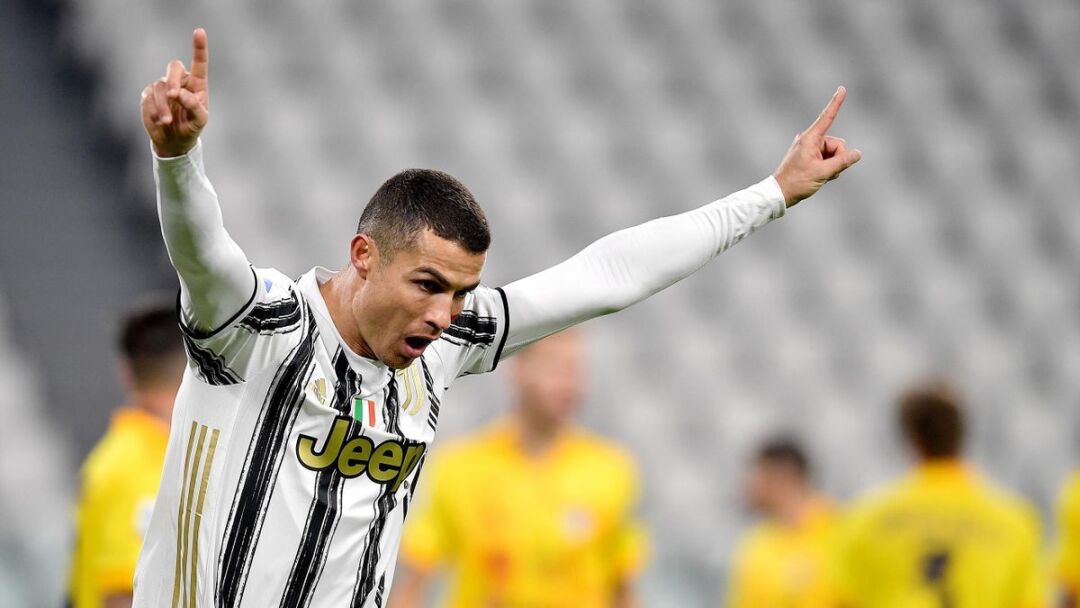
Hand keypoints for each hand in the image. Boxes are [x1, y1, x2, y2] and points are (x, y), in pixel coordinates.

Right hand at [141, 28, 209, 157]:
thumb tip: (180, 94)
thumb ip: (194, 106)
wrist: (174, 141)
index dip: (199, 47)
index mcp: (197, 84)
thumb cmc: (191, 128)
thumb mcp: (199, 121)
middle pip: (173, 68)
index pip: (199, 62)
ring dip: (163, 105)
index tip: (199, 31)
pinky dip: (154, 110)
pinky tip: (161, 121)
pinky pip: (148, 97)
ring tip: (168, 121)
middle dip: (173, 80)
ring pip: (159, 87)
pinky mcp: (148, 95)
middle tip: (174, 96)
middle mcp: (180, 81)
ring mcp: (162, 86)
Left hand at [773, 86, 861, 206]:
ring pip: (834, 153)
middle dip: (838, 159)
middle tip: (825, 173)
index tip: (842, 89)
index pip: (827, 117)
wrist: (779, 194)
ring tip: (819, 176)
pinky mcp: (809, 156)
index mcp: (810, 139)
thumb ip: (842, 162)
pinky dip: (827, 168)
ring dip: (833, 166)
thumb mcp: (823, 173)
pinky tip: (818, 177)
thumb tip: (857, 154)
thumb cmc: (797, 182)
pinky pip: (827, 159)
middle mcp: (809, 140)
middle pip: (838, 144)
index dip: (836, 103)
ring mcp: (809, 148)